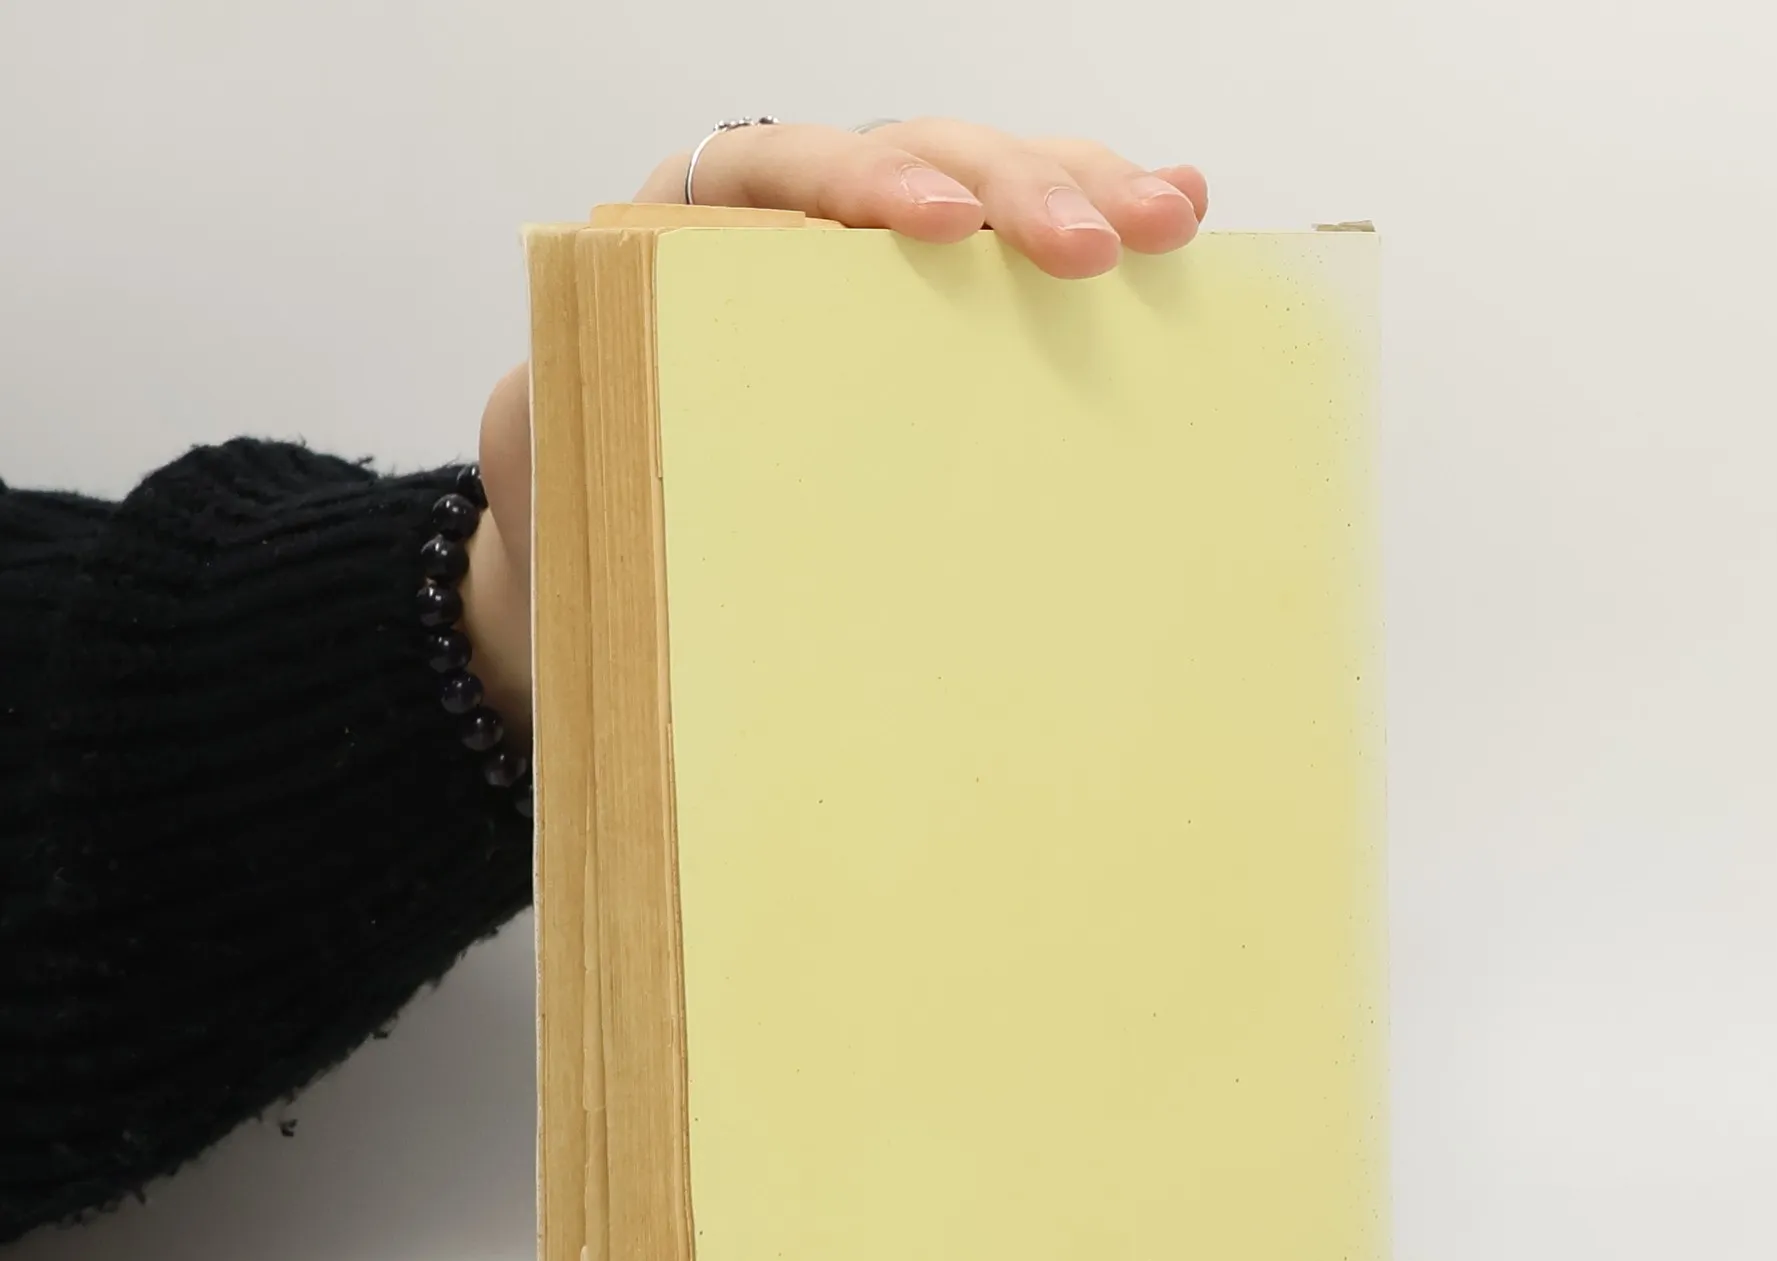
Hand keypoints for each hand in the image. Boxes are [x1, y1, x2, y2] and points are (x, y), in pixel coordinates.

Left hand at [470, 122, 1207, 745]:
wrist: (599, 538)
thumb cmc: (582, 496)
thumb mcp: (558, 452)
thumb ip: (575, 416)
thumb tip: (617, 431)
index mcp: (694, 227)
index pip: (787, 170)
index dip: (865, 186)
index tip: (940, 225)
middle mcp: (795, 221)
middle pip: (917, 159)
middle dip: (1016, 187)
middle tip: (1104, 239)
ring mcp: (872, 266)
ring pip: (986, 191)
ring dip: (1083, 195)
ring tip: (1172, 214)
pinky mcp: (930, 319)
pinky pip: (1012, 262)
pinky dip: (1087, 238)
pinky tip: (1172, 228)